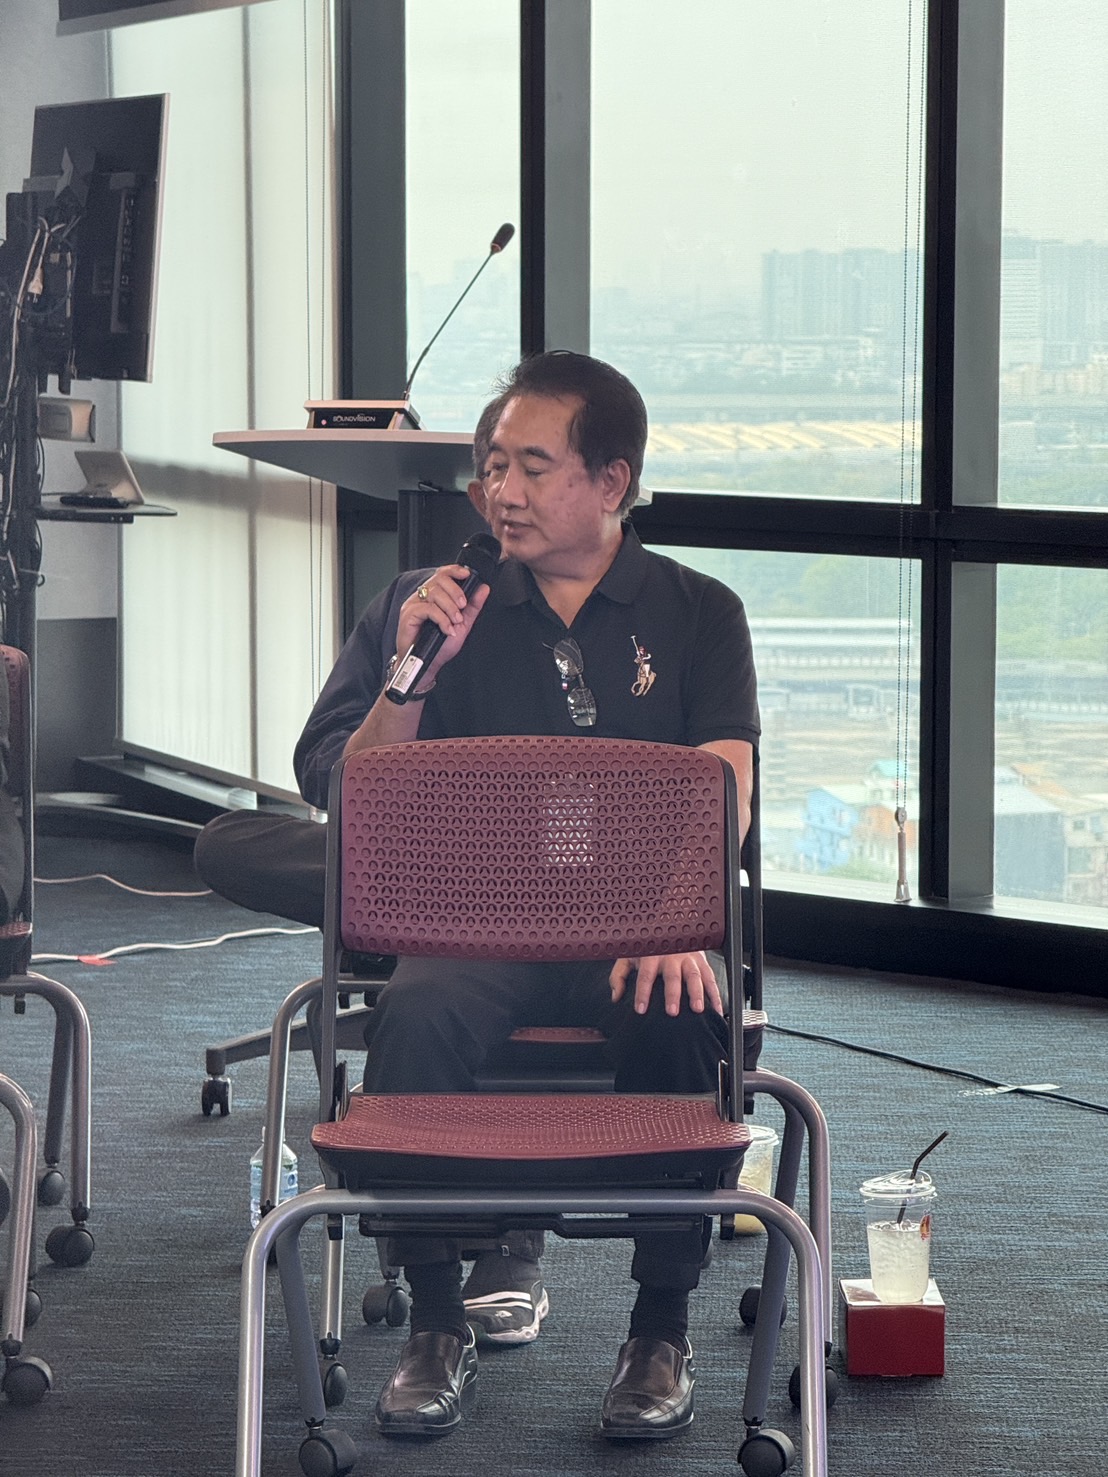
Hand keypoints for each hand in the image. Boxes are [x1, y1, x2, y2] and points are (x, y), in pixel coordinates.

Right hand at [395, 564, 491, 679]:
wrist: (428, 665)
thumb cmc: (440, 646)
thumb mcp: (462, 624)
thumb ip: (473, 606)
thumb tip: (483, 588)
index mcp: (434, 596)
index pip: (443, 574)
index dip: (455, 570)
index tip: (467, 575)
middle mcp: (423, 597)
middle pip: (439, 579)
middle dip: (456, 592)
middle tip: (462, 607)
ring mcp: (414, 604)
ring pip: (434, 593)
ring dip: (450, 607)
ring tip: (455, 621)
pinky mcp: (408, 615)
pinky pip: (427, 609)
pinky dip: (441, 619)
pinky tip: (447, 629)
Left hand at [609, 952, 723, 1017]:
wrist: (670, 922)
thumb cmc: (648, 944)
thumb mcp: (629, 955)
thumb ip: (620, 975)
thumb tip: (616, 996)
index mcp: (651, 955)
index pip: (645, 976)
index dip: (642, 993)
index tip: (640, 1009)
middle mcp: (671, 956)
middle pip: (673, 976)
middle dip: (673, 994)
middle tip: (672, 1012)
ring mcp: (688, 958)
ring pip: (694, 976)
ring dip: (697, 993)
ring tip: (697, 1009)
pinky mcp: (702, 961)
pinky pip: (710, 978)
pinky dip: (715, 994)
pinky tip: (717, 1009)